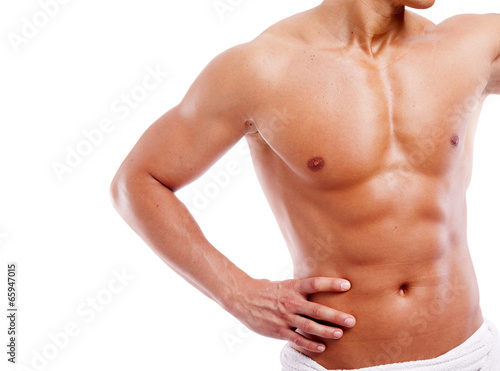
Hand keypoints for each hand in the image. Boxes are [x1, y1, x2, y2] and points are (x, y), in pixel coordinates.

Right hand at [228, 277, 355, 352]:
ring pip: (309, 326)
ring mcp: (285, 317)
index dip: (331, 284)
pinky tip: (322, 348)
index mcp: (293, 287)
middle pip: (316, 309)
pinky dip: (310, 344)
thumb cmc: (267, 290)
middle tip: (351, 320)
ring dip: (326, 331)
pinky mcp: (279, 330)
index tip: (347, 285)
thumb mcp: (285, 284)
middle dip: (335, 315)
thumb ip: (301, 288)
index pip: (315, 284)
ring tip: (340, 334)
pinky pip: (297, 339)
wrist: (243, 298)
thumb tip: (320, 287)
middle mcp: (290, 302)